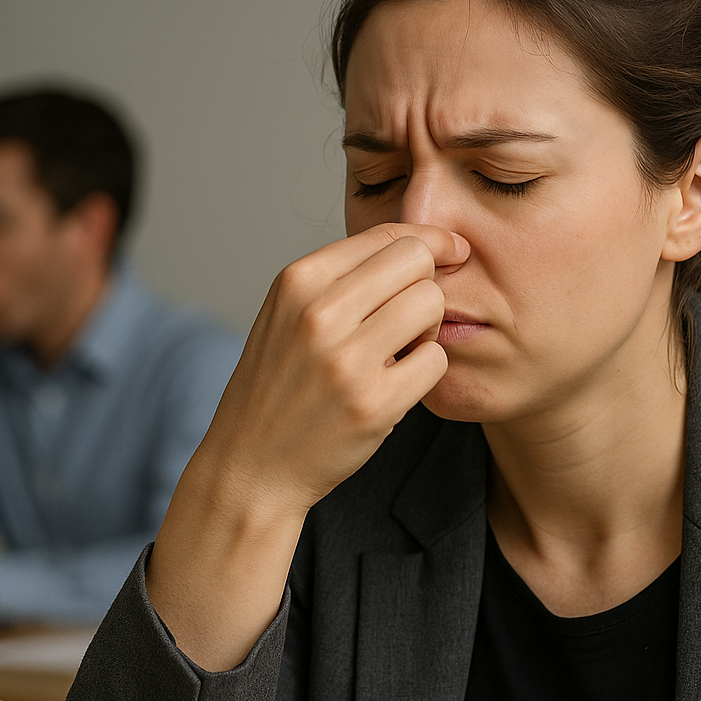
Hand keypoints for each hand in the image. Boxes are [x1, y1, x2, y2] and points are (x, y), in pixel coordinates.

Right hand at [201, 222, 468, 514]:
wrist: (249, 465)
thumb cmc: (277, 386)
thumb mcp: (288, 314)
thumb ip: (342, 277)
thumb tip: (421, 244)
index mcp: (298, 282)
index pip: (387, 235)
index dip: (430, 240)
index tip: (451, 252)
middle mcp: (320, 313)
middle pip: (417, 261)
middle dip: (425, 284)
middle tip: (409, 318)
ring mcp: (347, 360)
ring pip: (432, 304)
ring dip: (428, 328)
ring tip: (400, 352)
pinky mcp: (374, 404)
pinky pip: (436, 360)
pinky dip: (426, 371)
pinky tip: (398, 383)